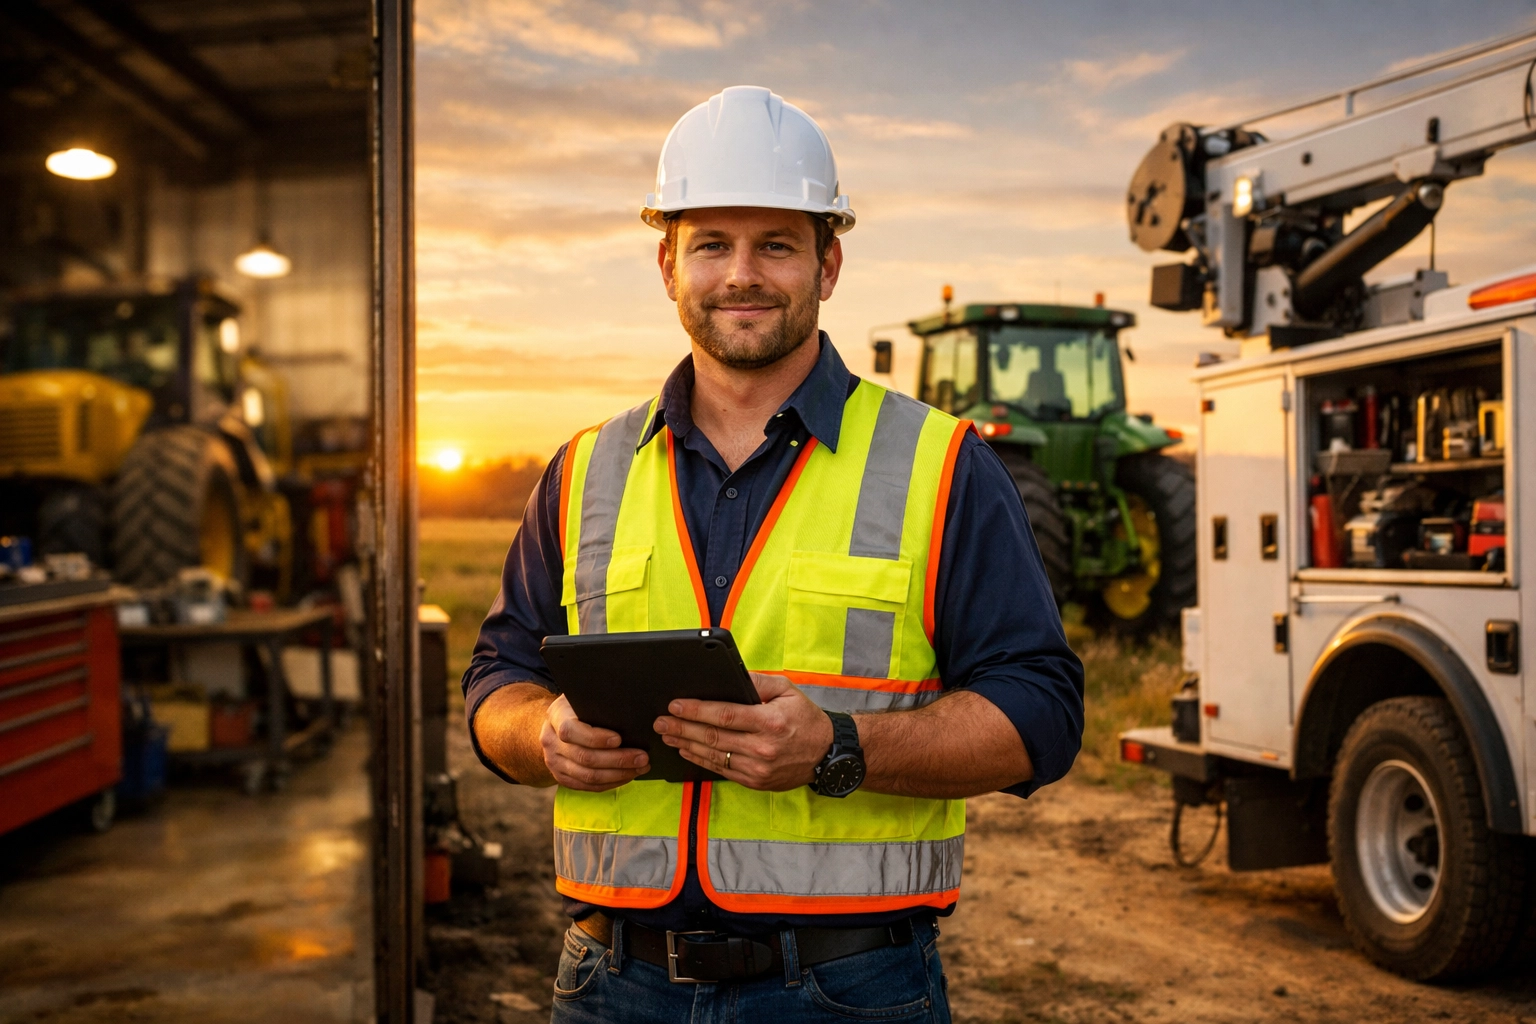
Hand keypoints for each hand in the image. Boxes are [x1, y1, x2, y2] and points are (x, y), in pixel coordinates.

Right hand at [540, 694, 649, 790]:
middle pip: (584, 757)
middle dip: (617, 759)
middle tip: (642, 757)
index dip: (595, 738)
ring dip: (618, 774)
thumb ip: (599, 702)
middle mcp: (551, 741)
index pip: (570, 731)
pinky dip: (611, 783)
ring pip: (587, 776)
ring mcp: (554, 762)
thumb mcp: (584, 697)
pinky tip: (628, 775)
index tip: (619, 739)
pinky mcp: (562, 777)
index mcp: (556, 716)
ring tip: (641, 767)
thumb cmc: (580, 706)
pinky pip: (588, 786)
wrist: (557, 722)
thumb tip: (630, 707)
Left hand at [654, 672, 833, 790]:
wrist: (827, 754)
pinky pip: (721, 770)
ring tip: (667, 735)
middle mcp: (763, 747)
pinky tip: (687, 750)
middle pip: (713, 737)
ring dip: (686, 744)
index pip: (725, 715)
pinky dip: (700, 759)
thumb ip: (757, 682)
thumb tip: (729, 675)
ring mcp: (758, 768)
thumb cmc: (806, 719)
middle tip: (661, 721)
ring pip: (713, 756)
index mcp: (771, 722)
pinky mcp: (755, 781)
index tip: (675, 705)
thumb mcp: (787, 690)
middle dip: (682, 728)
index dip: (696, 711)